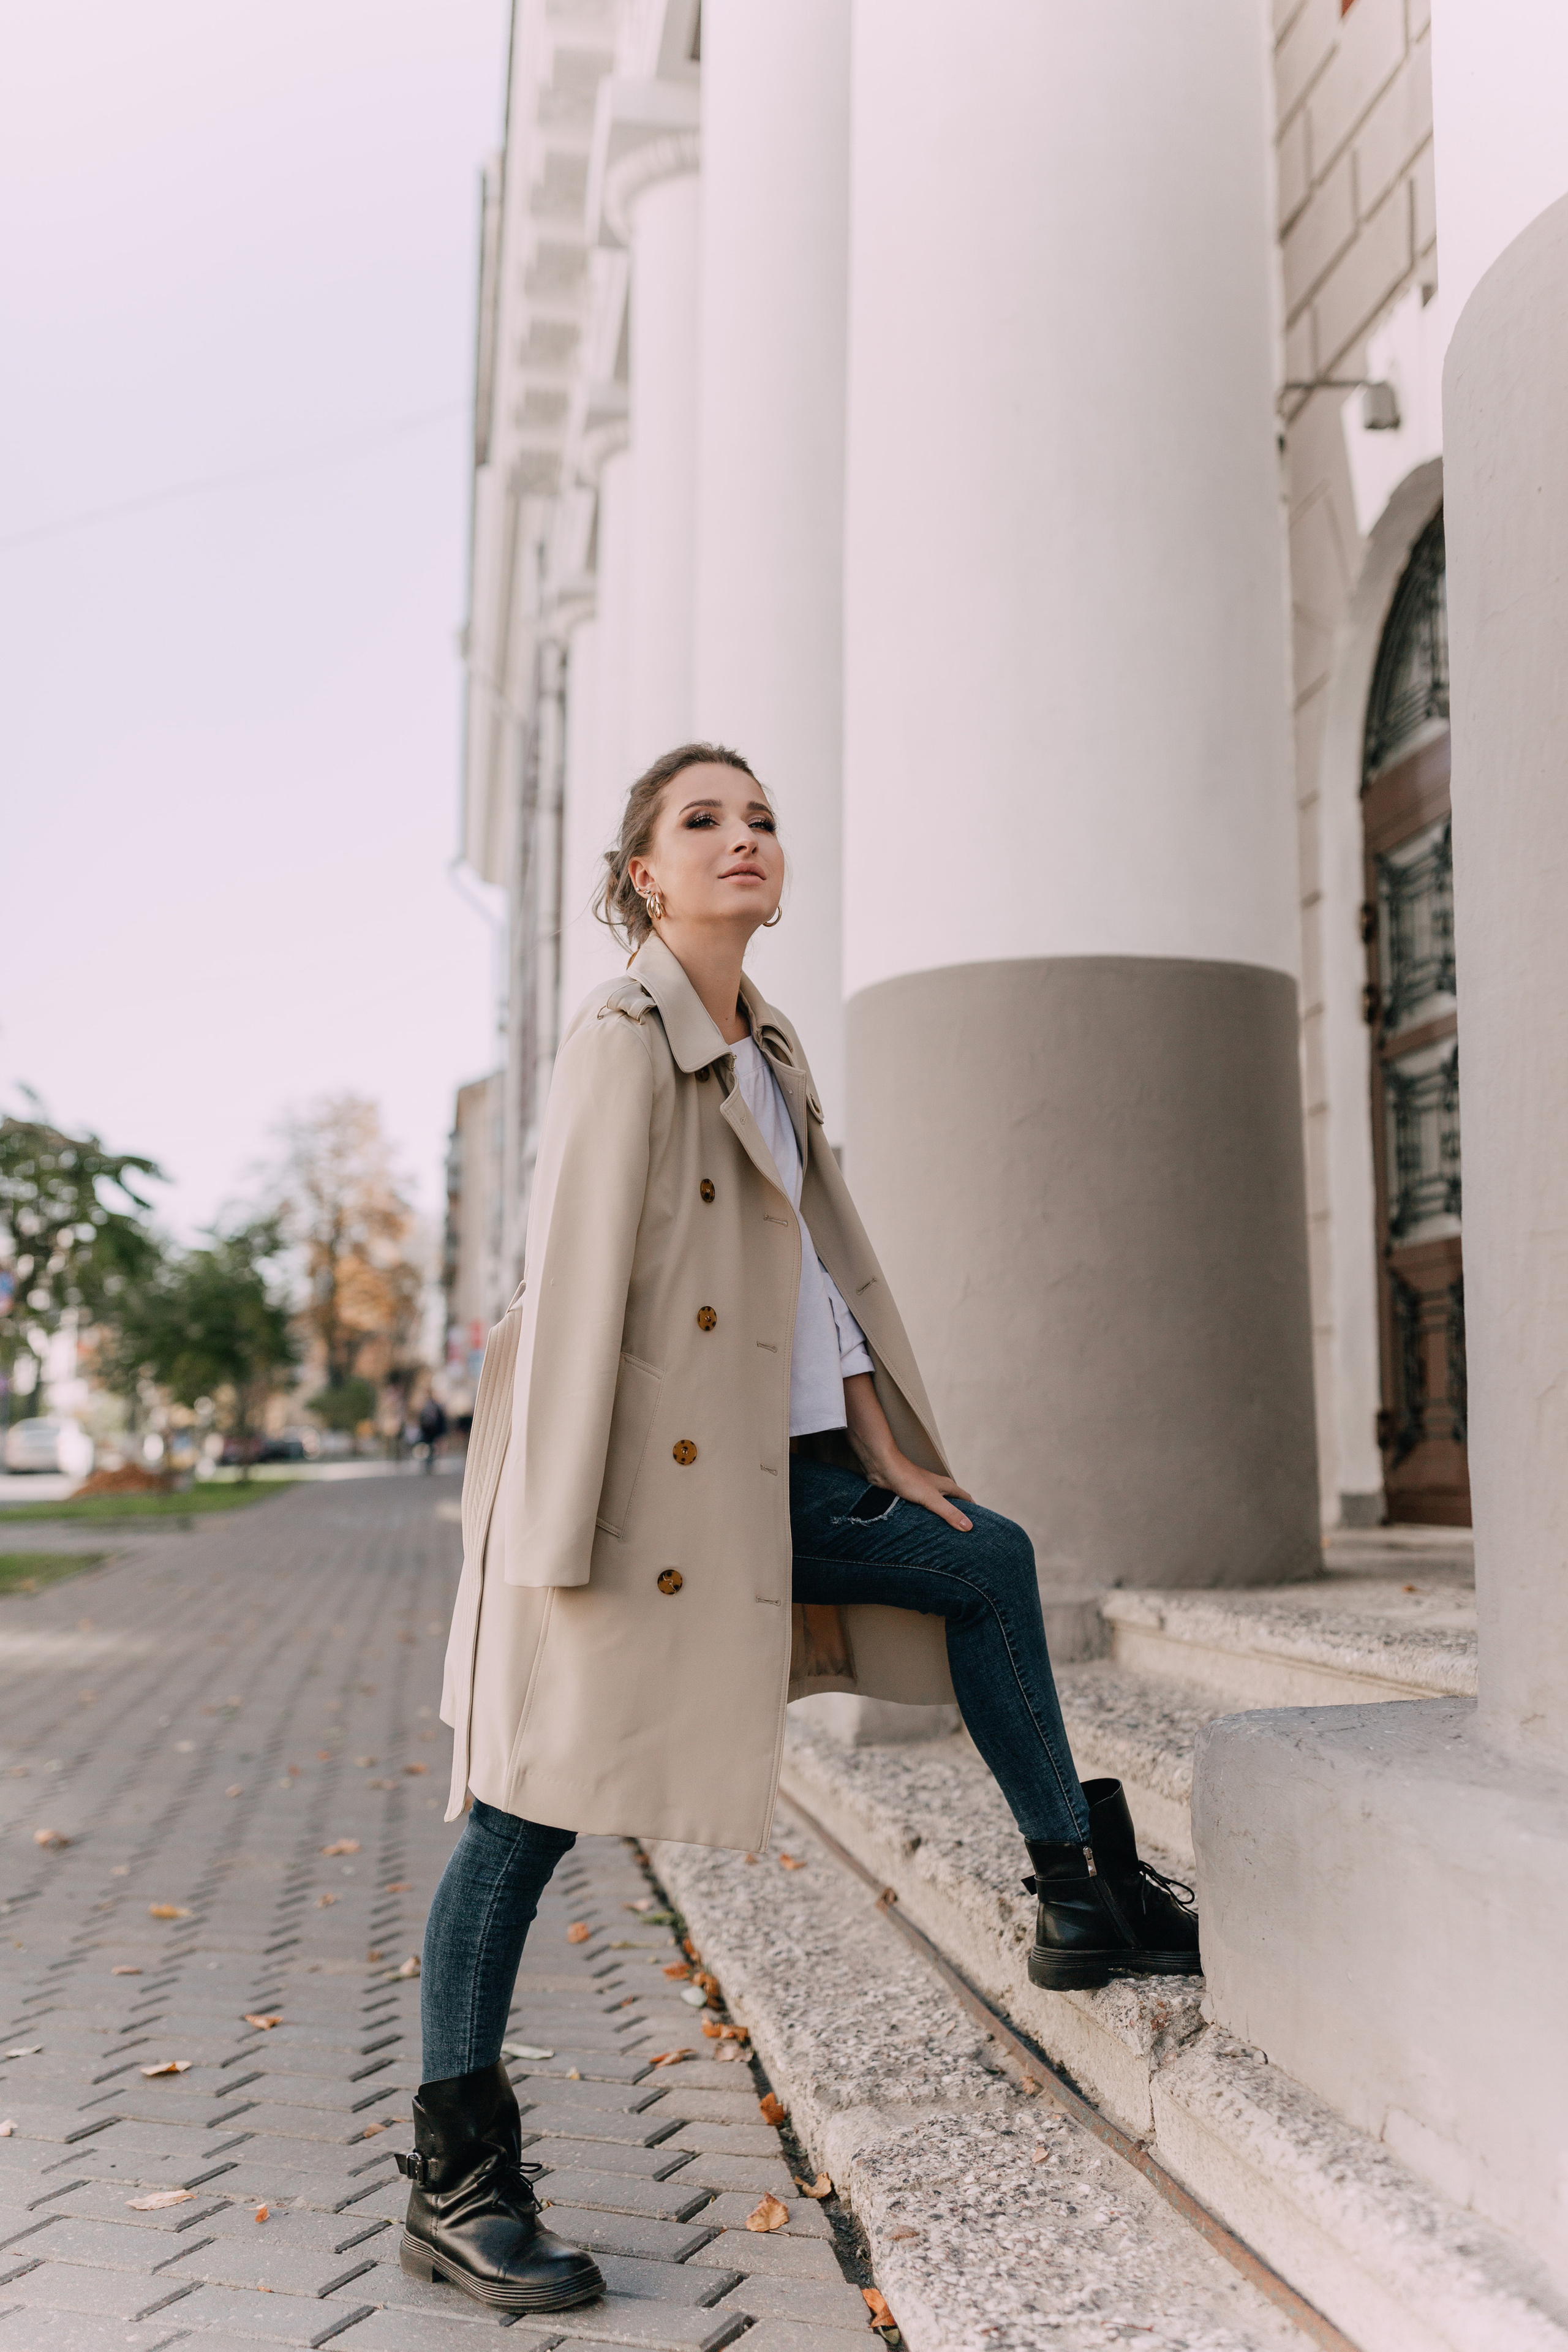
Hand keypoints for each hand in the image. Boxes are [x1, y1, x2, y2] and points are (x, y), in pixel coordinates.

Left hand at [842, 1372, 974, 1531]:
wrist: (883, 1467)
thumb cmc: (907, 1478)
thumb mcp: (931, 1498)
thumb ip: (949, 1512)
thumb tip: (968, 1527)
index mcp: (946, 1486)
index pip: (966, 1499)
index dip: (973, 1512)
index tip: (978, 1526)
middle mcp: (937, 1487)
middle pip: (953, 1503)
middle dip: (957, 1517)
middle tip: (961, 1536)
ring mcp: (924, 1491)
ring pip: (937, 1506)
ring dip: (941, 1518)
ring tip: (943, 1536)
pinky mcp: (910, 1495)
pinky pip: (923, 1509)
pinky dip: (926, 1518)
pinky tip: (922, 1528)